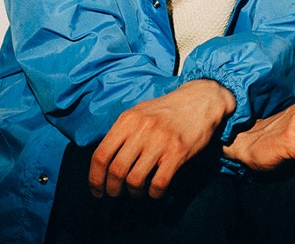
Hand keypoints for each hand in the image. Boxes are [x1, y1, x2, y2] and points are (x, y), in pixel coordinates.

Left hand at [88, 79, 234, 199]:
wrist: (199, 100)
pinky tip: (154, 190)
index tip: (97, 191)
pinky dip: (153, 194)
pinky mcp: (178, 152)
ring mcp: (160, 141)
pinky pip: (159, 184)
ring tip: (137, 191)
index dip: (95, 178)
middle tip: (116, 194)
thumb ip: (121, 132)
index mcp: (127, 119)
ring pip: (135, 180)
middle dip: (112, 189)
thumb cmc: (165, 110)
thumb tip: (104, 159)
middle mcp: (141, 129)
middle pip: (116, 171)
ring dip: (133, 193)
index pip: (101, 155)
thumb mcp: (139, 112)